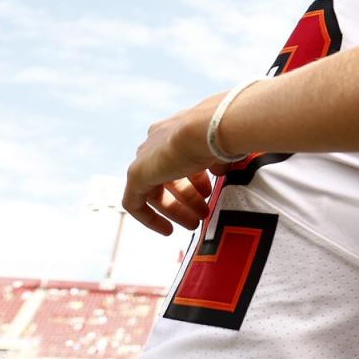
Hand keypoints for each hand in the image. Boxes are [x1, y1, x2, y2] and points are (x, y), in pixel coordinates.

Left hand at [122, 94, 226, 234]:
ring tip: (194, 223)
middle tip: (204, 213)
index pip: (182, 159)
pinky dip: (149, 217)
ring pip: (155, 190)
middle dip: (188, 198)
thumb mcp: (224, 149)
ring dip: (176, 209)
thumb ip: (219, 161)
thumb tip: (221, 172)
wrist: (210, 128)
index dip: (197, 180)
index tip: (209, 194)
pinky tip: (167, 230)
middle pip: (169, 177)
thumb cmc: (224, 134)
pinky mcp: (137, 174)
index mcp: (177, 130)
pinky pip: (134, 201)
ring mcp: (145, 157)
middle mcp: (158, 140)